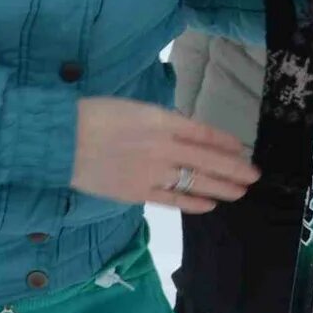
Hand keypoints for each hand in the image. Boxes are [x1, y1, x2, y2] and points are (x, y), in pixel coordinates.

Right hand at [70, 96, 256, 213]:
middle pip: (209, 160)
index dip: (226, 142)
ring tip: (240, 192)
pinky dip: (196, 203)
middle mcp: (163, 146)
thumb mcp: (130, 108)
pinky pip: (175, 200)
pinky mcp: (139, 192)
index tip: (241, 148)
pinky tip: (210, 204)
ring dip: (224, 187)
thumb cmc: (90, 116)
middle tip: (253, 175)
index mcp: (159, 119)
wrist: (58, 140)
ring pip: (198, 182)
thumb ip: (159, 122)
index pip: (204, 133)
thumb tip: (184, 134)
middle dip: (235, 168)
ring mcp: (153, 172)